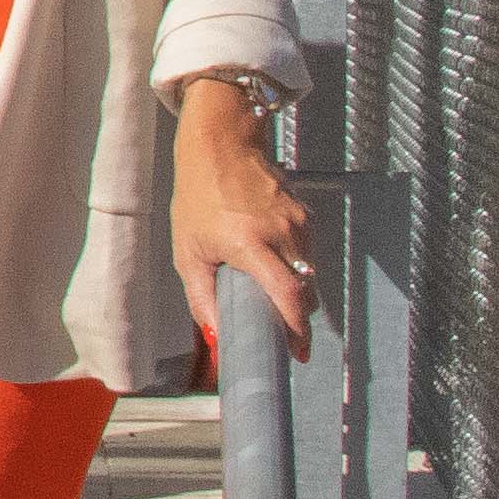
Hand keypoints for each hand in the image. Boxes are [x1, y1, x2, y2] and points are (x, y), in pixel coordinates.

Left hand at [170, 79, 313, 360]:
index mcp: (250, 243)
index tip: (298, 352)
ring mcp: (298, 222)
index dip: (298, 328)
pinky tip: (274, 268)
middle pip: (305, 291)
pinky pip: (307, 254)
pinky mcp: (306, 215)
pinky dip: (295, 269)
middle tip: (286, 338)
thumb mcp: (188, 251)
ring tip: (274, 301)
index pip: (289, 293)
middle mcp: (281, 232)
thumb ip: (202, 298)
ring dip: (296, 294)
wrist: (221, 146)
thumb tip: (217, 337)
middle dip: (298, 319)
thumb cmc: (198, 198)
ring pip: (310, 274)